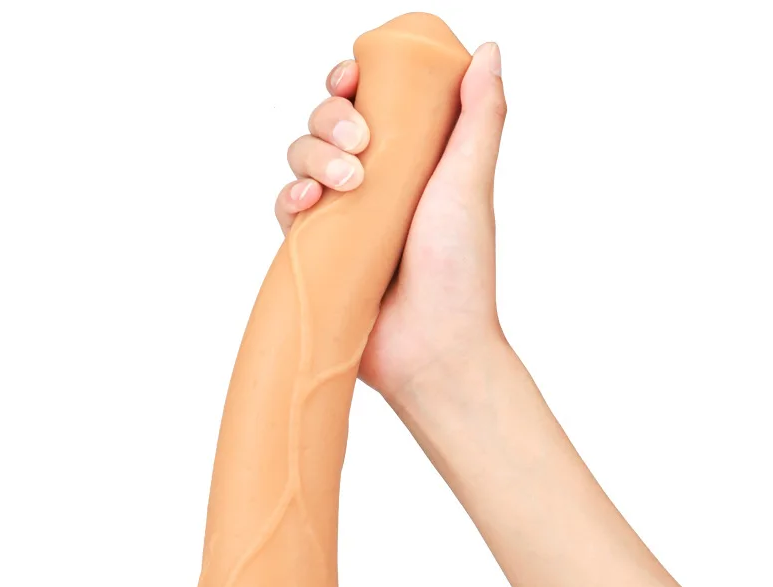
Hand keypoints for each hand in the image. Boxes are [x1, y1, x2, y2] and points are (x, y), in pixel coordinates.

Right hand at [276, 42, 506, 401]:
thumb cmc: (458, 273)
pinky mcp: (318, 254)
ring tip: (345, 184)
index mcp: (411, 162)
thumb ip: (479, 116)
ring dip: (311, 157)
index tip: (352, 78)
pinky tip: (305, 205)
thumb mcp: (470, 183)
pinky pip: (286, 212)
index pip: (372, 104)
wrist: (431, 348)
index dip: (353, 83)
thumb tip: (486, 52)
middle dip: (331, 121)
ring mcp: (344, 220)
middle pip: (327, 126)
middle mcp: (374, 186)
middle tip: (360, 144)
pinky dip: (288, 198)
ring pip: (301, 162)